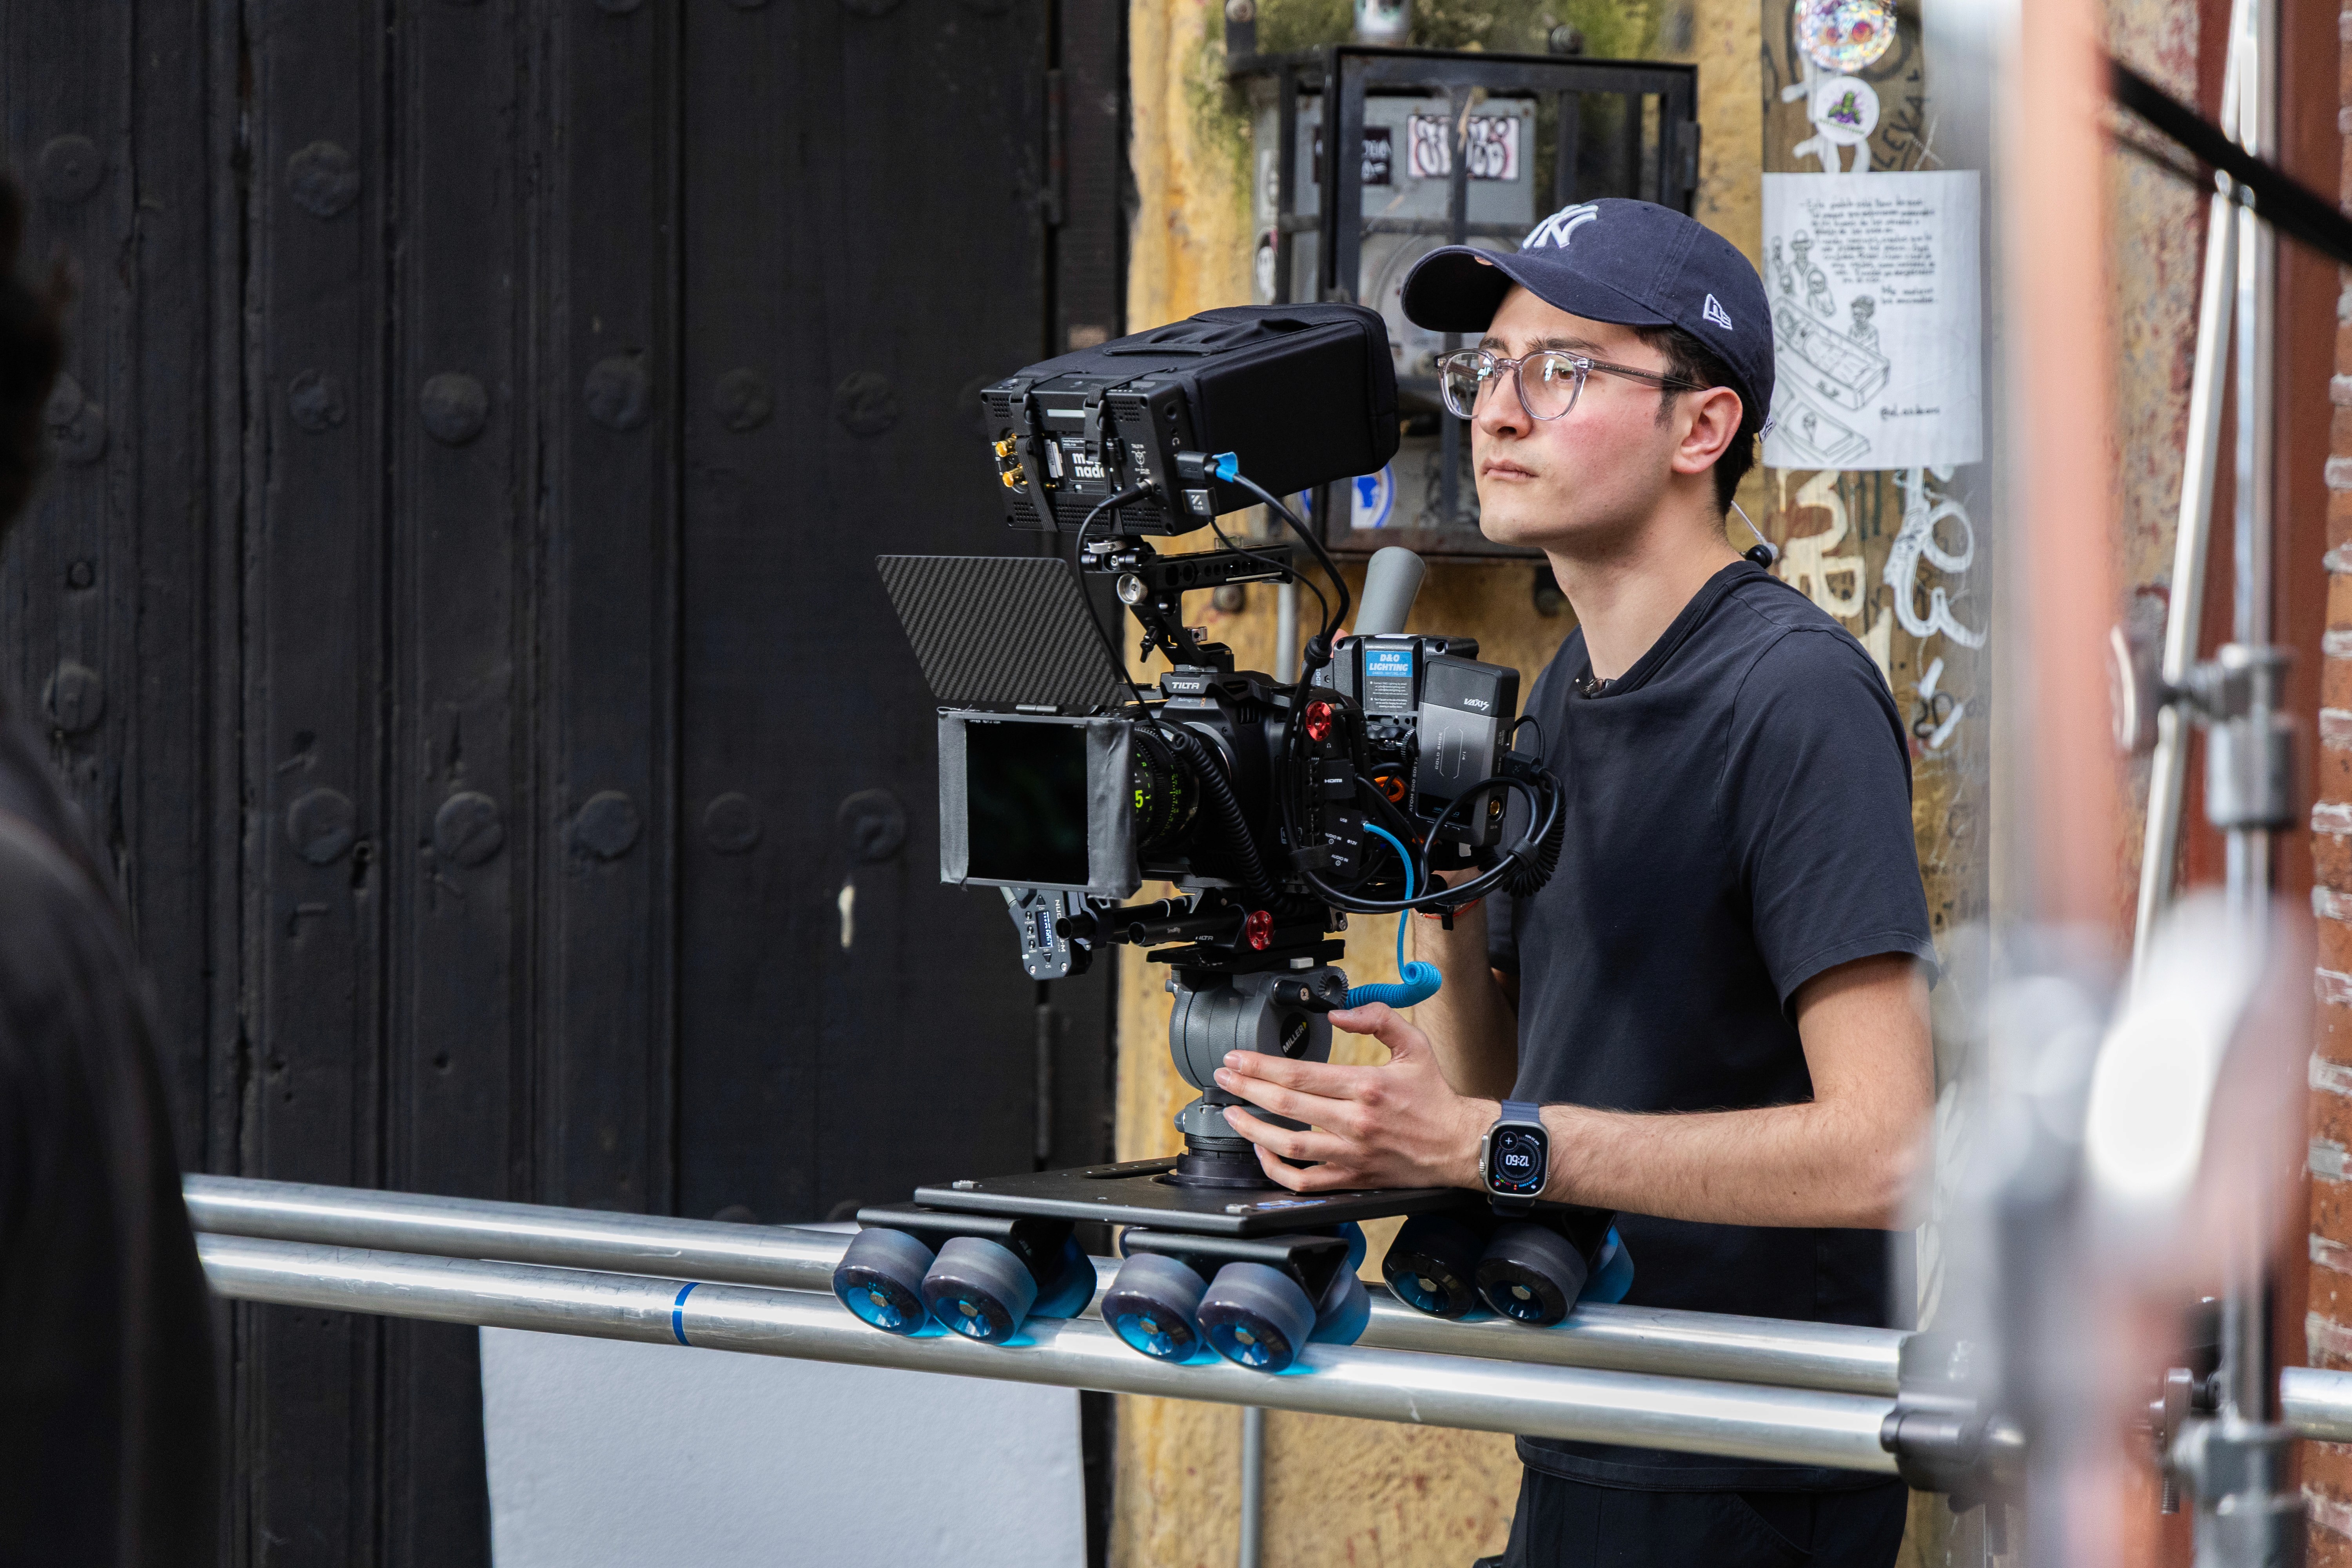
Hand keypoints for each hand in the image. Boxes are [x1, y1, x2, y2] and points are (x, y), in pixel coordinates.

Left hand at [1213, 1003, 1495, 1191]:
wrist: (1459, 1145)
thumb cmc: (1434, 1096)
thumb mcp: (1414, 1045)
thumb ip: (1377, 1019)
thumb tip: (1338, 1013)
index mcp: (1367, 1086)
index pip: (1300, 1075)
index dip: (1261, 1066)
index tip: (1237, 1058)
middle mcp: (1355, 1122)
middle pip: (1287, 1106)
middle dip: (1246, 1089)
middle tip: (1223, 1077)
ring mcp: (1352, 1154)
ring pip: (1289, 1147)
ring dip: (1253, 1130)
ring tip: (1232, 1113)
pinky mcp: (1352, 1178)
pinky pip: (1305, 1181)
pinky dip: (1277, 1169)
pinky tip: (1263, 1151)